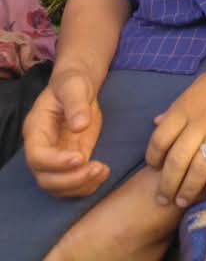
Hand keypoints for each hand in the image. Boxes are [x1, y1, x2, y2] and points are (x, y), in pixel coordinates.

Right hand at [23, 67, 108, 196]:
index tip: (80, 157)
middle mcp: (41, 149)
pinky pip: (72, 184)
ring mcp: (54, 159)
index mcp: (36, 130)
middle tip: (96, 168)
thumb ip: (76, 103)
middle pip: (45, 178)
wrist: (79, 88)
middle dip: (70, 179)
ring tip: (103, 171)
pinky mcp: (69, 163)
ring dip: (80, 186)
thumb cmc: (73, 83)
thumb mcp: (75, 86)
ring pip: (58, 187)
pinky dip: (86, 186)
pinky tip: (103, 173)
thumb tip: (79, 125)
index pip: (37, 156)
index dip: (56, 163)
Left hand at [145, 32, 205, 207]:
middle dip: (167, 185)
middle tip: (163, 199)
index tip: (154, 169)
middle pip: (176, 160)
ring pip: (199, 167)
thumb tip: (157, 122)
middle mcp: (200, 120)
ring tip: (184, 202)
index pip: (159, 139)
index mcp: (185, 106)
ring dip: (189, 189)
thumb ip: (177, 107)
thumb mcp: (197, 86)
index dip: (153, 158)